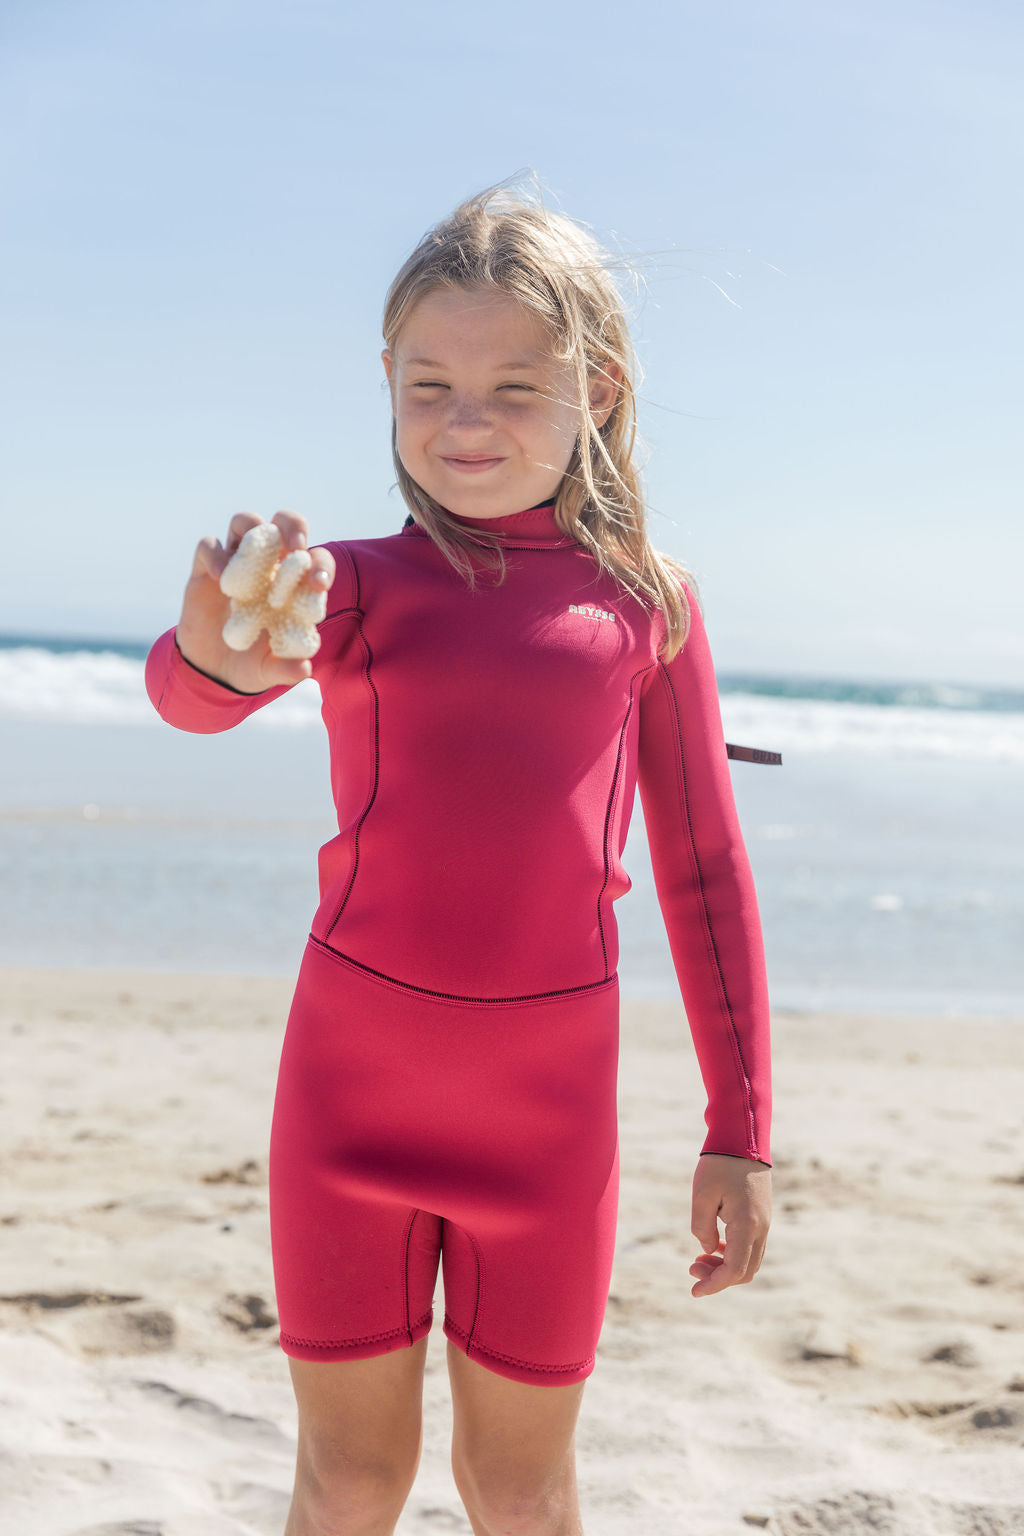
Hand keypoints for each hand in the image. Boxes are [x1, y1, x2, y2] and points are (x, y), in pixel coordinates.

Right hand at [174, 510, 335, 693]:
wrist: (212, 670)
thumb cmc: (252, 663)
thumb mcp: (270, 670)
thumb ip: (287, 669)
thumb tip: (304, 669)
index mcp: (293, 584)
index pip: (314, 559)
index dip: (321, 565)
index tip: (318, 585)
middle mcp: (267, 565)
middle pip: (283, 524)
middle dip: (292, 526)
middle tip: (295, 548)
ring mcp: (236, 563)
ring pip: (245, 521)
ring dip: (253, 527)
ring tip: (256, 553)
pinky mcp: (205, 569)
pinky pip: (208, 546)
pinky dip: (216, 555)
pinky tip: (222, 578)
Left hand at [689, 1153, 770, 1296]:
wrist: (743, 1138)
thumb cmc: (719, 1164)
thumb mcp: (701, 1195)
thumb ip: (702, 1228)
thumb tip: (707, 1251)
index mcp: (746, 1225)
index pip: (734, 1270)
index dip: (714, 1285)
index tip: (694, 1292)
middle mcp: (761, 1228)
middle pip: (744, 1272)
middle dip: (718, 1279)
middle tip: (691, 1269)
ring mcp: (764, 1223)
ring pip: (750, 1261)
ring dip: (725, 1267)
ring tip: (698, 1260)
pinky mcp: (762, 1216)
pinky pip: (751, 1247)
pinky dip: (733, 1254)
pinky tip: (713, 1246)